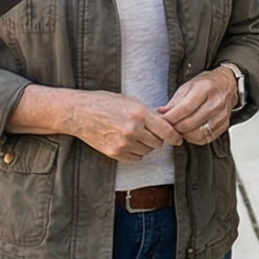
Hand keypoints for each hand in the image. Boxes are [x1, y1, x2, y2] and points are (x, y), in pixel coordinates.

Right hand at [65, 90, 182, 161]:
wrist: (80, 113)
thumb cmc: (103, 103)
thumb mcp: (129, 101)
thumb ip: (147, 114)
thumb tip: (164, 124)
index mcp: (139, 114)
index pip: (166, 130)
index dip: (175, 136)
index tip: (178, 139)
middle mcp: (133, 130)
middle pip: (158, 143)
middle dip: (157, 138)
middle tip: (149, 132)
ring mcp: (124, 143)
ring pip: (147, 151)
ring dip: (145, 145)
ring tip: (134, 135)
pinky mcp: (115, 153)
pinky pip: (135, 158)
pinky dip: (135, 152)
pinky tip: (127, 142)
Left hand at [160, 66, 239, 145]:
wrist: (227, 85)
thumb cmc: (206, 84)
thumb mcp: (188, 86)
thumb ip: (174, 101)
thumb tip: (161, 113)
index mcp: (205, 88)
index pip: (186, 108)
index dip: (171, 117)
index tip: (163, 120)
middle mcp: (216, 102)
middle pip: (191, 123)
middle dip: (175, 127)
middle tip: (168, 126)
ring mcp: (221, 115)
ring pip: (198, 133)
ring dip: (184, 134)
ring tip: (178, 129)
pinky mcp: (224, 125)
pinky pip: (206, 138)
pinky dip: (194, 138)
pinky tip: (188, 132)